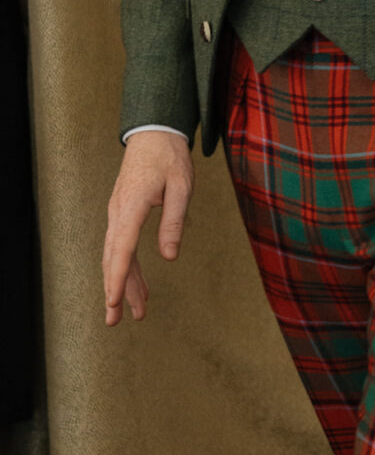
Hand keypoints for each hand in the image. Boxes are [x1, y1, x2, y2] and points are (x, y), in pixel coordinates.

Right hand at [103, 129, 193, 324]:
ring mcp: (117, 214)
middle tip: (116, 321)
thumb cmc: (170, 158)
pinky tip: (138, 286)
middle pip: (113, 259)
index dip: (118, 279)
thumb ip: (174, 221)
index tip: (114, 302)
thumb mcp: (181, 187)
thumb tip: (169, 256)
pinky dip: (128, 268)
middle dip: (115, 291)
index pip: (121, 250)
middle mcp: (118, 213)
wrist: (154, 134)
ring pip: (115, 256)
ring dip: (123, 284)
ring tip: (133, 312)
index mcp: (131, 207)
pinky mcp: (123, 214)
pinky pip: (121, 246)